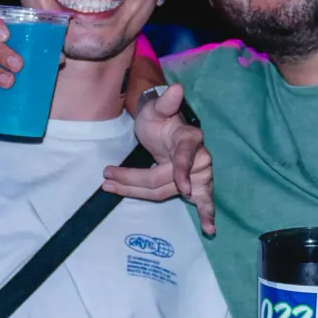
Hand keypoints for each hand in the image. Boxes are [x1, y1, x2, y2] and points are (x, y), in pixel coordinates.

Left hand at [106, 84, 215, 234]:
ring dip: (139, 192)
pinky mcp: (197, 186)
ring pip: (168, 192)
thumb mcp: (156, 108)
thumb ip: (165, 102)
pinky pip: (202, 201)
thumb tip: (175, 89)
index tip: (182, 186)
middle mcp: (199, 158)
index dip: (182, 170)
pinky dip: (207, 214)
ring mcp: (199, 174)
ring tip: (112, 189)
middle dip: (135, 180)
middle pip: (166, 179)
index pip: (185, 156)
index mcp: (190, 138)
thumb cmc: (159, 118)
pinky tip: (210, 229)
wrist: (163, 127)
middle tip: (107, 177)